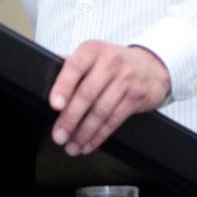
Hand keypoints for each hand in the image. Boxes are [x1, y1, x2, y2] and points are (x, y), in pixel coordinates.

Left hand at [48, 41, 170, 155]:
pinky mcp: (136, 97)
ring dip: (84, 133)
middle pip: (87, 94)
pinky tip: (88, 144)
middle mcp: (110, 62)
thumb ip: (71, 64)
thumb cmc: (113, 62)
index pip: (75, 66)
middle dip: (70, 119)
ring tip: (71, 146)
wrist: (151, 67)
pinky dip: (99, 136)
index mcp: (93, 50)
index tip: (55, 105)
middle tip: (59, 135)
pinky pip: (114, 120)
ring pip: (101, 111)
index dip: (64, 86)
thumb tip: (46, 77)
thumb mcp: (93, 55)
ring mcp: (125, 80)